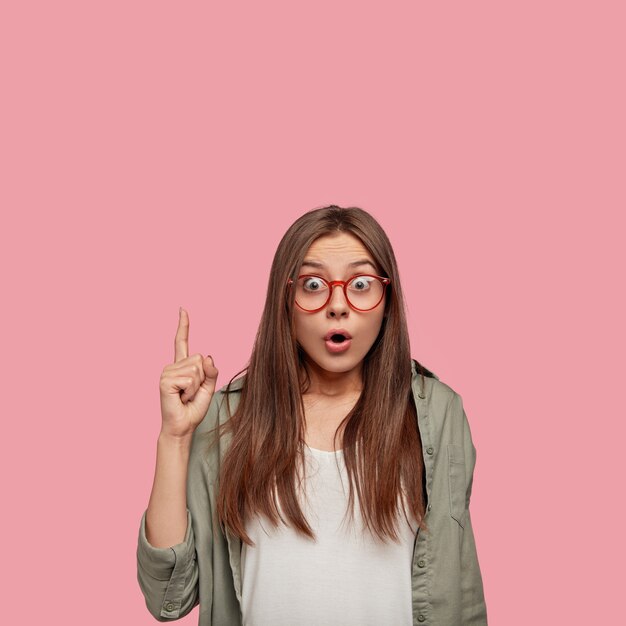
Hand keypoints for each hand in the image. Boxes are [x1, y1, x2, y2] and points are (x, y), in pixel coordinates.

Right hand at [158, 308, 218, 438]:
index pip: (181, 341)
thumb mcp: (209, 388)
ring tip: (185, 396)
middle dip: (203, 378)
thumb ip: (211, 372)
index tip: (182, 309)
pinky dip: (191, 390)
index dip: (183, 325)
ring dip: (197, 386)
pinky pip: (191, 378)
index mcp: (182, 366)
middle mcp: (172, 366)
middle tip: (191, 393)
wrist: (182, 427)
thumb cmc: (193, 409)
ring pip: (196, 369)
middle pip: (199, 359)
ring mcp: (167, 372)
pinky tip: (181, 398)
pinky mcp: (165, 380)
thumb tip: (207, 356)